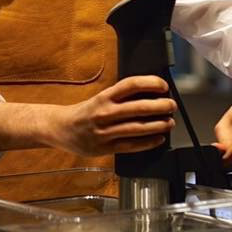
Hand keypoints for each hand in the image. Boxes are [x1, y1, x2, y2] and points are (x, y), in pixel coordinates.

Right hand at [48, 76, 176, 155]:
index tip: (163, 85)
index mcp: (104, 96)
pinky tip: (159, 139)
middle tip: (171, 105)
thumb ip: (120, 98)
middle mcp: (105, 112)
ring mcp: (106, 131)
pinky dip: (148, 142)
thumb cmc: (83, 112)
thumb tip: (148, 96)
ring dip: (158, 125)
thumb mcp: (99, 98)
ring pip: (138, 127)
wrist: (60, 128)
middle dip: (160, 106)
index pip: (130, 85)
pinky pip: (132, 145)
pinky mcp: (106, 148)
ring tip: (170, 122)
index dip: (150, 83)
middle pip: (138, 107)